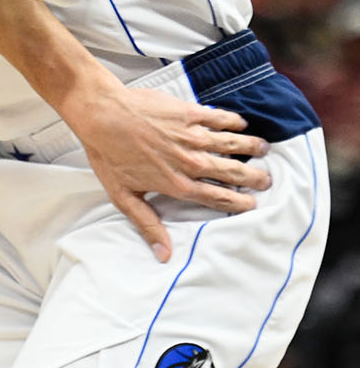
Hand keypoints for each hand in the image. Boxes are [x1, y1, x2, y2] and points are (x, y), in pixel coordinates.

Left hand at [65, 85, 270, 262]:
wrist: (101, 114)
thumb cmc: (108, 154)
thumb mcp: (123, 196)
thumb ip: (147, 225)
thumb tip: (164, 255)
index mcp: (178, 184)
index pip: (218, 198)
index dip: (239, 202)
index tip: (253, 204)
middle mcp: (190, 162)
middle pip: (232, 172)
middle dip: (254, 177)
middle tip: (267, 179)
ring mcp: (191, 136)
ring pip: (231, 144)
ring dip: (250, 147)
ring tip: (264, 149)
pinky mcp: (188, 112)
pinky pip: (218, 118)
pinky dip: (232, 121)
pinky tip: (241, 122)